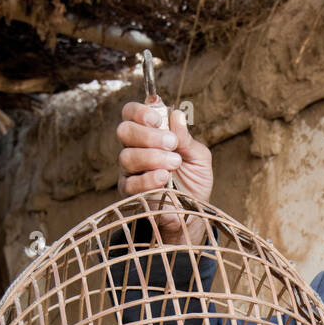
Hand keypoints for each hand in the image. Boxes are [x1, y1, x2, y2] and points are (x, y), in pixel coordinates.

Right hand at [117, 102, 213, 242]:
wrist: (194, 212)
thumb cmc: (194, 181)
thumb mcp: (199, 157)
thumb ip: (186, 138)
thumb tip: (176, 115)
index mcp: (149, 134)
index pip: (131, 113)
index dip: (140, 111)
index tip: (158, 119)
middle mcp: (135, 149)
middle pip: (125, 130)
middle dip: (148, 134)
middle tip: (171, 143)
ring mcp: (130, 171)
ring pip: (127, 156)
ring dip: (153, 157)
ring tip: (174, 163)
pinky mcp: (130, 193)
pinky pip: (131, 182)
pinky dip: (148, 178)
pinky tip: (164, 178)